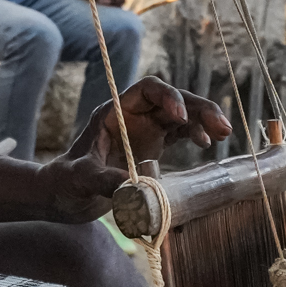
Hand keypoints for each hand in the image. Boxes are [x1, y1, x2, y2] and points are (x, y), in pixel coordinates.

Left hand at [37, 76, 232, 220]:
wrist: (61, 197)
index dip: (168, 98)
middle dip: (197, 109)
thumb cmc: (65, 182)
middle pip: (172, 100)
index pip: (147, 90)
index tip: (179, 118)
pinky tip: (207, 144)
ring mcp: (144, 131)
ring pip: (180, 116)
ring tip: (223, 134)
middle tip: (221, 127)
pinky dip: (195, 135)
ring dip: (203, 120)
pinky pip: (179, 134)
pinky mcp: (152, 147)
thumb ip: (103, 180)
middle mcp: (133, 116)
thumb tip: (133, 188)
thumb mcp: (80, 179)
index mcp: (115, 112)